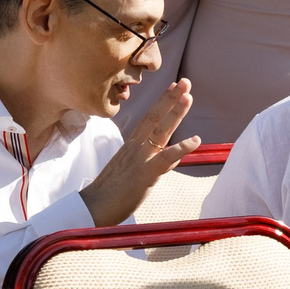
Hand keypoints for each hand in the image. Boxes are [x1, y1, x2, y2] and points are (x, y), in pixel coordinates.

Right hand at [81, 77, 197, 225]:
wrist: (93, 207)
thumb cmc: (110, 193)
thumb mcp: (133, 173)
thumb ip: (154, 163)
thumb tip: (172, 159)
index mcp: (131, 146)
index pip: (148, 118)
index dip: (162, 102)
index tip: (173, 87)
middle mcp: (136, 147)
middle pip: (155, 117)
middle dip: (171, 98)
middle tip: (185, 82)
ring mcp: (140, 158)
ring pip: (160, 131)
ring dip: (175, 113)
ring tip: (188, 97)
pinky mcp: (145, 174)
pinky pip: (165, 157)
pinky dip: (181, 147)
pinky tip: (196, 140)